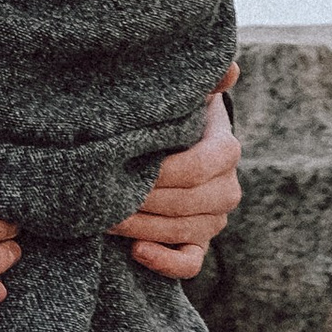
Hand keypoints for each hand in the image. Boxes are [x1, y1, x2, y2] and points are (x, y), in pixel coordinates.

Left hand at [111, 68, 241, 279]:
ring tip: (104, 216)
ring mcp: (215, 219)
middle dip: (141, 200)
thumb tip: (229, 67)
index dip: (161, 172)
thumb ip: (204, 80)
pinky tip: (136, 251)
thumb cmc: (176, 116)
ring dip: (140, 227)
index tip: (124, 165)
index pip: (197, 167)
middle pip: (184, 203)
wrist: (178, 147)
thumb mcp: (187, 95)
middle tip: (102, 194)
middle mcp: (227, 189)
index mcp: (226, 150)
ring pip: (182, 232)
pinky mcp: (201, 243)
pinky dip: (164, 262)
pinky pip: (189, 263)